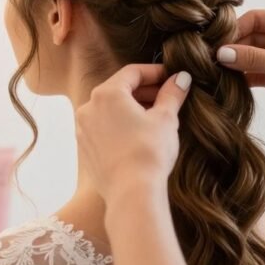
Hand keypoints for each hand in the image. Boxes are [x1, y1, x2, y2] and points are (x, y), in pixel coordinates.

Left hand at [76, 65, 191, 205]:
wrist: (131, 192)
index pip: (132, 72)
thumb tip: (181, 78)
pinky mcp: (84, 147)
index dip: (155, 72)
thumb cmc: (149, 152)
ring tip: (156, 116)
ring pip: (109, 109)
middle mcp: (88, 107)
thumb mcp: (166, 119)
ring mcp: (83, 128)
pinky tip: (139, 135)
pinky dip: (119, 124)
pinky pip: (103, 127)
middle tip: (168, 96)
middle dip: (144, 91)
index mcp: (106, 93)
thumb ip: (172, 94)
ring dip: (132, 108)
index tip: (171, 77)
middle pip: (119, 89)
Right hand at [217, 10, 264, 134]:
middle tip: (211, 62)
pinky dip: (242, 77)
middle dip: (232, 49)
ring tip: (216, 73)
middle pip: (249, 37)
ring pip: (249, 55)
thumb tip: (220, 53)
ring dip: (235, 64)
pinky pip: (254, 72)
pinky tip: (228, 83)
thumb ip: (253, 58)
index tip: (215, 46)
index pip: (255, 19)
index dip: (234, 31)